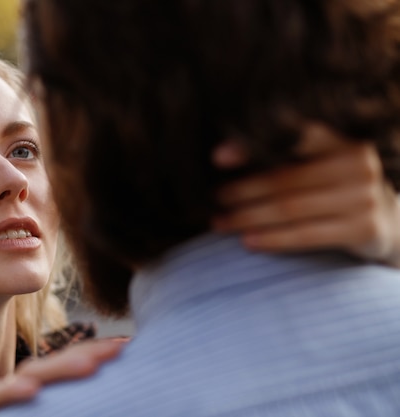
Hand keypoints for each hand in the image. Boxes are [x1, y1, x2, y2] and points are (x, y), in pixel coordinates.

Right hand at [0, 338, 125, 415]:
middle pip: (57, 364)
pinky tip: (31, 388)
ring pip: (30, 374)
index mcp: (48, 389)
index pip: (74, 362)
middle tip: (118, 349)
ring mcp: (3, 397)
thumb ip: (87, 402)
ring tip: (90, 367)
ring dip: (59, 369)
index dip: (98, 352)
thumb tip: (130, 394)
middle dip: (88, 354)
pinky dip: (11, 390)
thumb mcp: (68, 411)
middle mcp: (25, 387)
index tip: (126, 347)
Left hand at [212, 123, 399, 266]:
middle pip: (285, 179)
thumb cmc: (335, 186)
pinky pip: (308, 235)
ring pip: (291, 209)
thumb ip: (281, 155)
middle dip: (242, 191)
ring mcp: (365, 196)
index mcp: (342, 138)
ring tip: (220, 222)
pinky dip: (273, 239)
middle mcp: (358, 162)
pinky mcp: (366, 228)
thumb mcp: (317, 163)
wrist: (387, 219)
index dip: (252, 146)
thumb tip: (219, 155)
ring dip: (248, 217)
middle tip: (213, 198)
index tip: (217, 158)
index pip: (292, 138)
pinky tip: (247, 241)